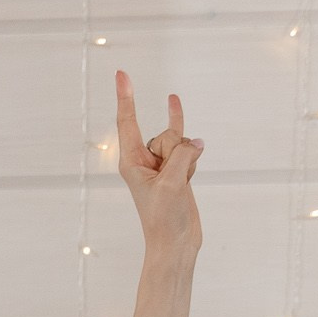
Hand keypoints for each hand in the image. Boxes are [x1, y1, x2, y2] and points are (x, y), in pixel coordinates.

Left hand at [114, 71, 202, 254]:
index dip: (126, 97)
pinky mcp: (177, 169)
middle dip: (176, 152)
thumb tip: (195, 142)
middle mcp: (143, 160)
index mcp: (131, 163)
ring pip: (181, 143)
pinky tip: (177, 108)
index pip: (127, 122)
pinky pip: (186, 146)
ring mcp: (162, 164)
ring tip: (181, 186)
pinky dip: (186, 137)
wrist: (176, 244)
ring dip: (188, 161)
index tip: (122, 73)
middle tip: (172, 182)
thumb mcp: (172, 184)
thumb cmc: (164, 219)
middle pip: (166, 135)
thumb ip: (183, 156)